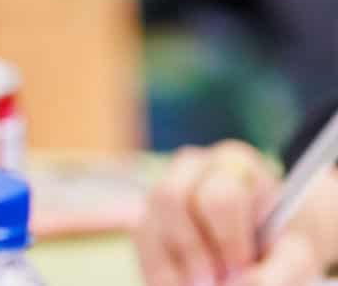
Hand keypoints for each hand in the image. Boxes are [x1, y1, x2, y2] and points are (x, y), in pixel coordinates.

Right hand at [134, 141, 337, 285]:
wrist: (263, 248)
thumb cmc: (278, 246)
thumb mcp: (295, 254)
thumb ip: (282, 268)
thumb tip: (241, 282)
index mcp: (233, 163)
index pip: (220, 194)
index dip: (228, 238)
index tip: (242, 267)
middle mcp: (189, 167)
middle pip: (171, 197)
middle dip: (193, 249)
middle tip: (217, 281)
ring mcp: (161, 191)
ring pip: (148, 223)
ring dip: (175, 265)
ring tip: (202, 285)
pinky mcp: (145, 220)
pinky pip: (140, 247)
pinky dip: (161, 275)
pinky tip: (184, 284)